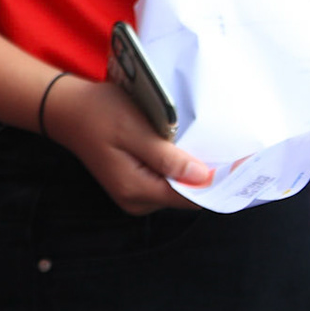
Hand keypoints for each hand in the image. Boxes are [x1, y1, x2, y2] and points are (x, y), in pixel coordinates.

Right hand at [42, 76, 212, 214]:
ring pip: (176, 188)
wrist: (67, 110)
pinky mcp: (133, 184)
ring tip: (203, 145)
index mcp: (136, 189)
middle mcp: (136, 200)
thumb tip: (203, 177)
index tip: (243, 166)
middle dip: (205, 175)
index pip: (190, 197)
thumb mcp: (134, 130)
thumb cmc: (99, 113)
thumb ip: (167, 157)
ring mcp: (134, 195)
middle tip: (227, 149)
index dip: (217, 183)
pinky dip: (177, 167)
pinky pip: (165, 181)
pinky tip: (181, 148)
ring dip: (191, 170)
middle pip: (185, 195)